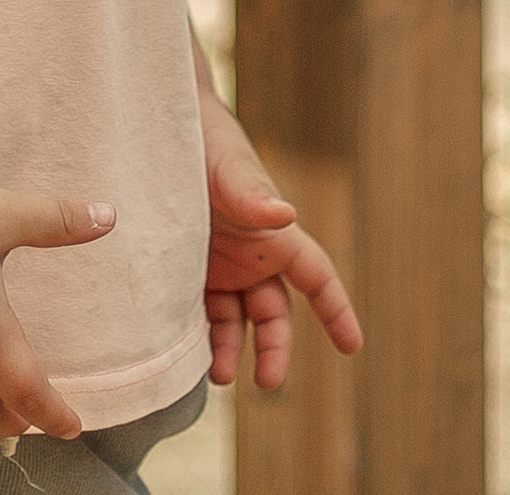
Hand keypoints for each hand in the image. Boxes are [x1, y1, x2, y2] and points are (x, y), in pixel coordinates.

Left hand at [197, 95, 362, 391]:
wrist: (157, 129)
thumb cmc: (205, 139)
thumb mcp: (228, 166)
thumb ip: (251, 193)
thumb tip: (284, 213)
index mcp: (275, 235)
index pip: (317, 276)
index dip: (336, 310)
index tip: (353, 346)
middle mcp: (251, 257)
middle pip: (275, 315)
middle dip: (276, 350)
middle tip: (267, 381)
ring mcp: (219, 267)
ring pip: (235, 323)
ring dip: (230, 351)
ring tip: (218, 375)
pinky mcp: (183, 270)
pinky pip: (198, 314)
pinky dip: (197, 337)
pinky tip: (185, 353)